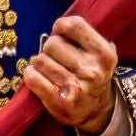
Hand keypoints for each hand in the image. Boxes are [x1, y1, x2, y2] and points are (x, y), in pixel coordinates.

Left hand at [23, 15, 117, 135]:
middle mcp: (92, 71)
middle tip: (55, 57)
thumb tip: (59, 26)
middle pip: (52, 43)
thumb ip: (84, 36)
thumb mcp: (99, 54)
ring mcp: (76, 88)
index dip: (60, 25)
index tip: (58, 32)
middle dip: (49, 48)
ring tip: (50, 70)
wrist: (96, 110)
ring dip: (40, 63)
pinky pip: (32, 77)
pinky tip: (39, 78)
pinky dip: (31, 75)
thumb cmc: (91, 74)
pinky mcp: (60, 102)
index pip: (75, 26)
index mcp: (104, 55)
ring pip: (40, 60)